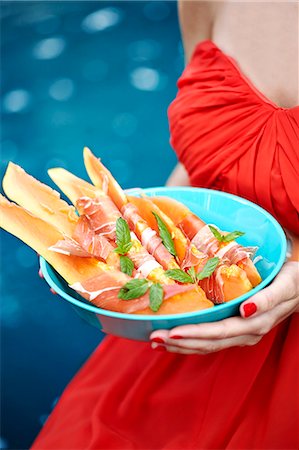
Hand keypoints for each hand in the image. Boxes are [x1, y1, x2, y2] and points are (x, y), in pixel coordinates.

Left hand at [150, 262, 298, 354]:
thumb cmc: (293, 281)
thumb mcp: (286, 285)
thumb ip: (267, 299)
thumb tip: (245, 310)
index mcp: (255, 324)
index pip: (220, 333)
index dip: (195, 334)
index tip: (172, 332)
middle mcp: (246, 333)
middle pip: (209, 343)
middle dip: (180, 342)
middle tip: (154, 337)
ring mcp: (241, 334)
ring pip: (208, 345)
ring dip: (181, 345)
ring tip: (156, 341)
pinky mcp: (237, 330)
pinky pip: (211, 339)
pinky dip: (191, 340)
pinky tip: (174, 337)